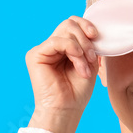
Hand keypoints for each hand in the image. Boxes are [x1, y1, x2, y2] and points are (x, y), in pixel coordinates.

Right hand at [24, 17, 99, 132]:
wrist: (66, 110)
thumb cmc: (77, 91)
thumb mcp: (89, 63)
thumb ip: (88, 45)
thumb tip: (92, 30)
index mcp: (63, 47)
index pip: (73, 24)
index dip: (86, 25)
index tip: (97, 36)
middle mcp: (51, 46)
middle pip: (69, 23)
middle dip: (86, 39)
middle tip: (92, 58)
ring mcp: (43, 49)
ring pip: (65, 30)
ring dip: (81, 48)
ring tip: (85, 66)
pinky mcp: (35, 55)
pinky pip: (56, 41)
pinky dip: (72, 49)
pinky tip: (78, 63)